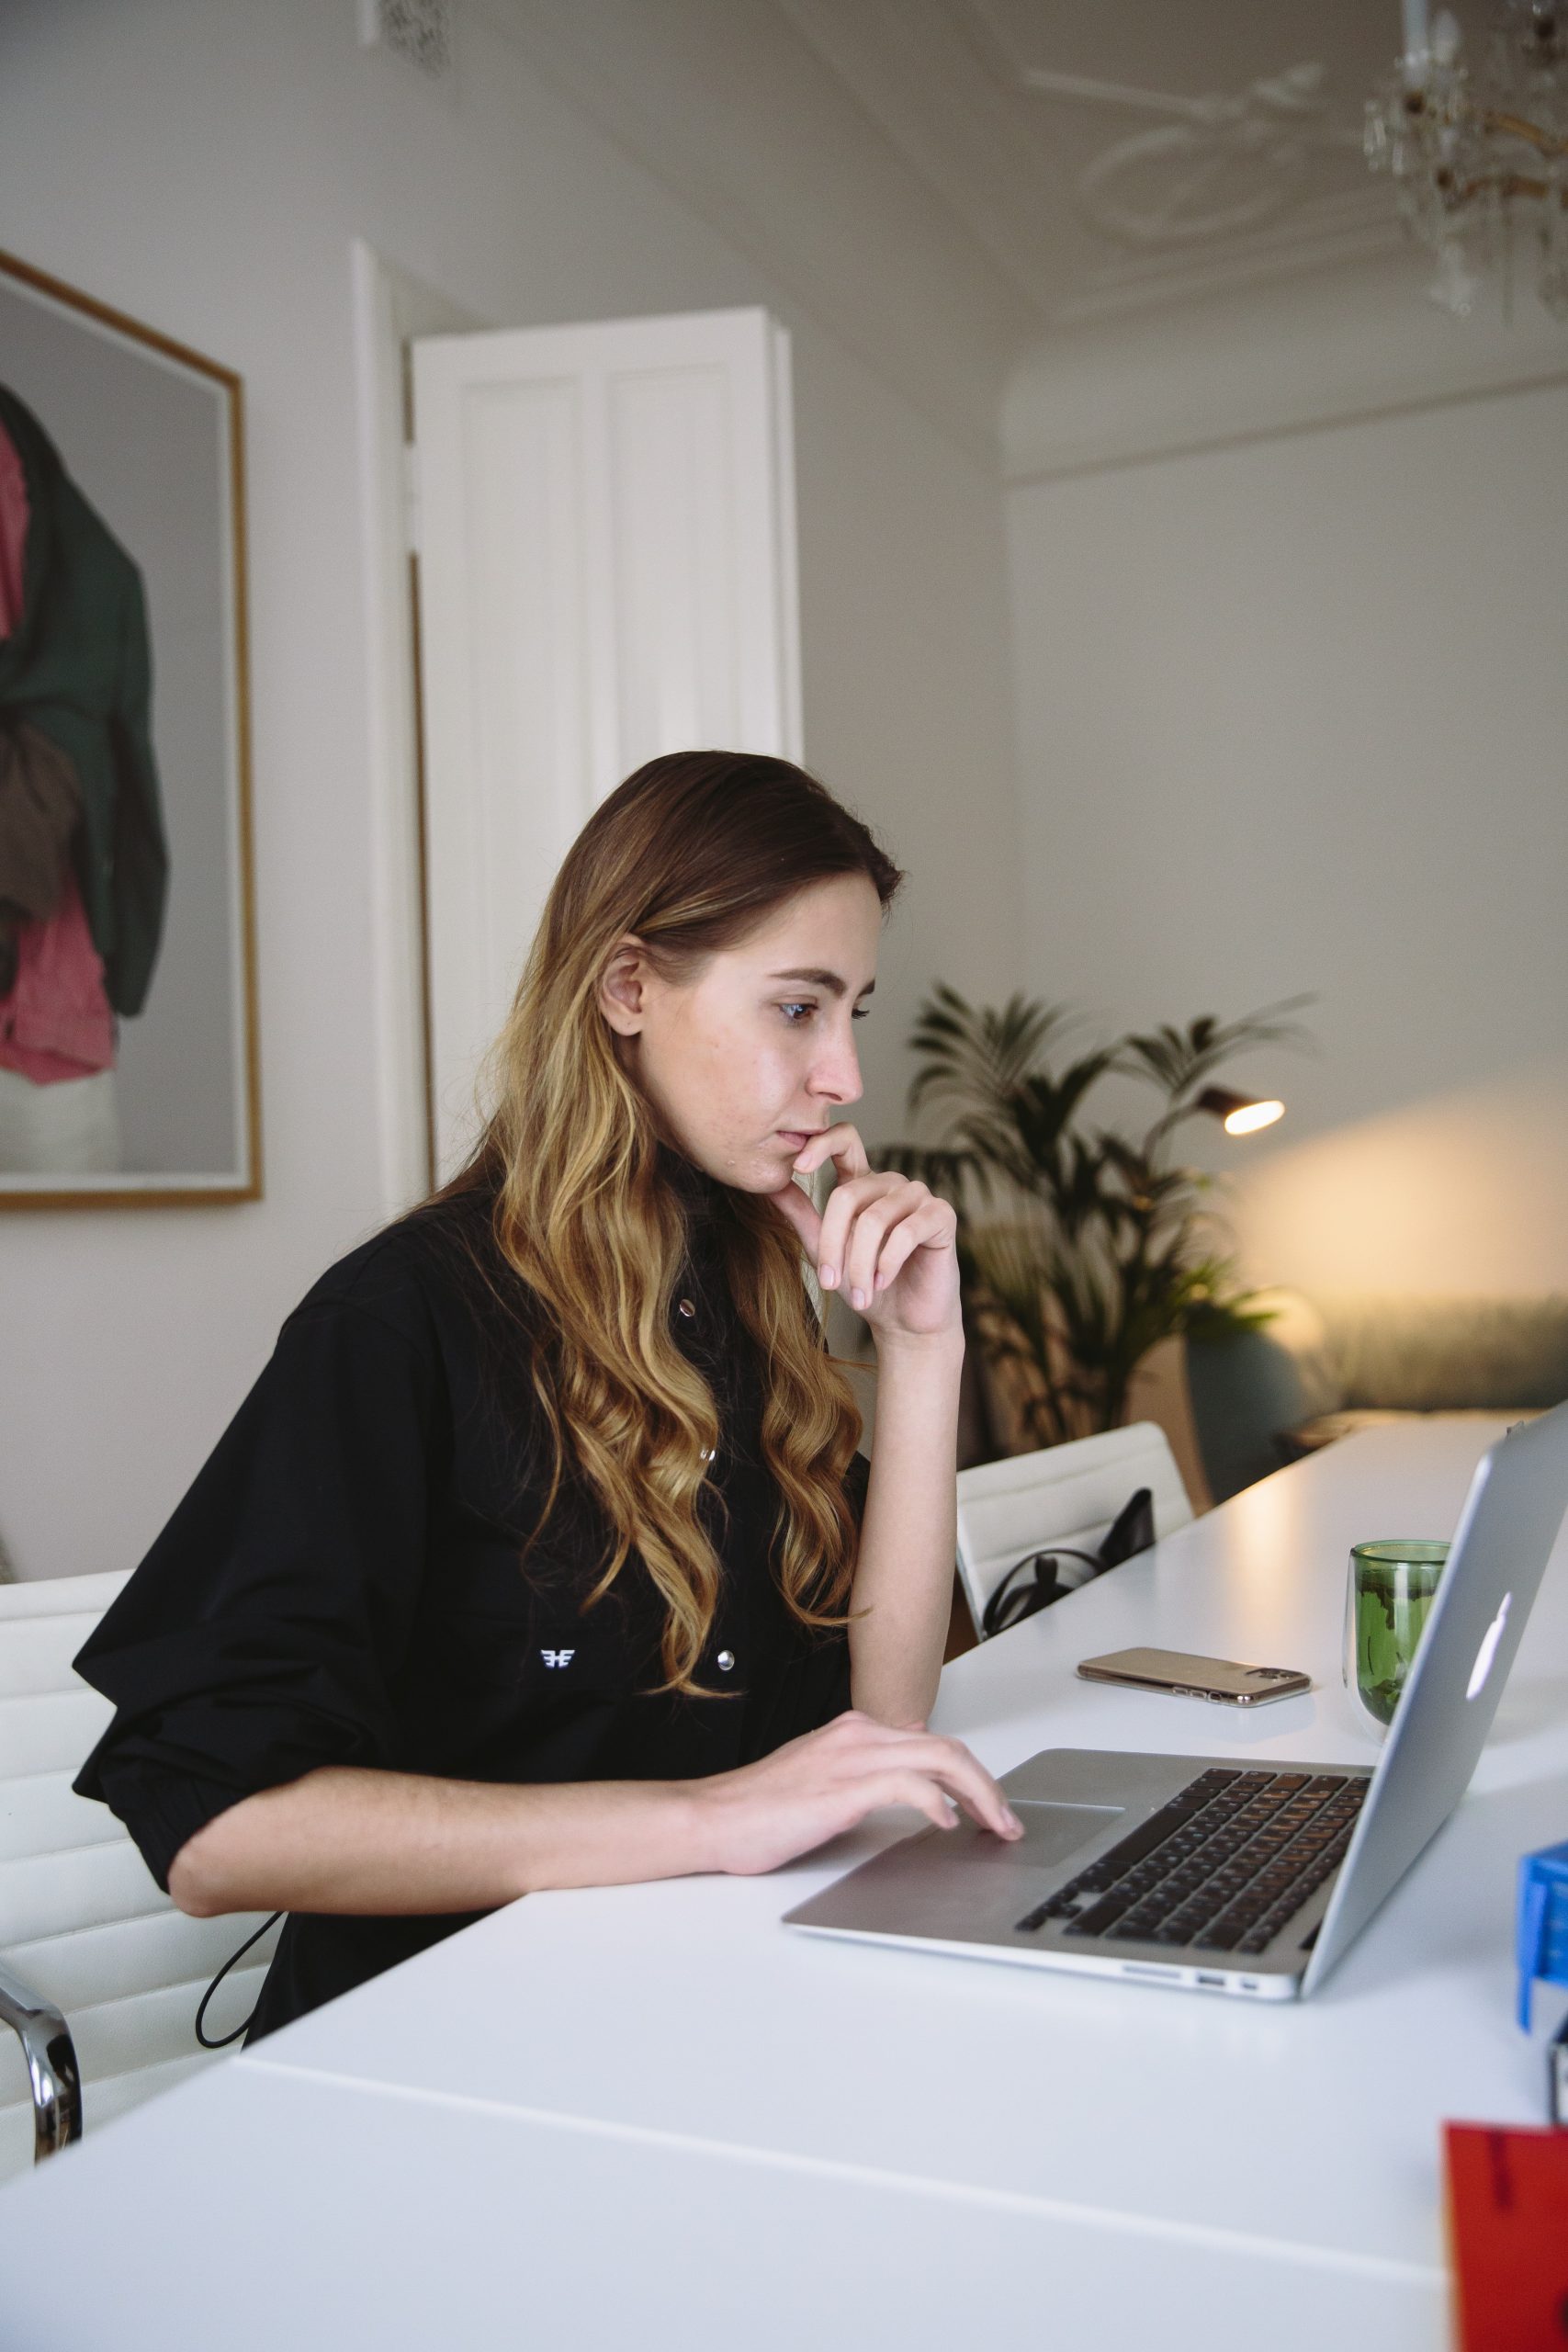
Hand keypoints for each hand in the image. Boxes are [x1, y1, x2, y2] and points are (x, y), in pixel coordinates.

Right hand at [693, 1710, 1023, 1877]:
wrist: (712, 1817)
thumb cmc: (758, 1809)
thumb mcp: (823, 1780)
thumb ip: (865, 1774)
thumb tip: (909, 1782)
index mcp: (855, 1731)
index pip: (932, 1742)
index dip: (971, 1774)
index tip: (989, 1806)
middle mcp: (859, 1734)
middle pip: (947, 1747)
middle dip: (987, 1785)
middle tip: (1007, 1821)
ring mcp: (852, 1757)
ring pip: (940, 1759)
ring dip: (979, 1794)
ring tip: (996, 1825)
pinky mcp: (843, 1788)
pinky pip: (909, 1785)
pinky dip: (937, 1802)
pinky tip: (947, 1824)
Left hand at [769, 1122, 960, 1343]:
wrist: (905, 1322)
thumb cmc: (866, 1286)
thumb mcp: (825, 1251)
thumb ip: (802, 1216)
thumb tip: (769, 1186)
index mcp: (862, 1184)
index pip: (844, 1141)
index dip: (820, 1144)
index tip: (798, 1167)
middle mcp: (890, 1183)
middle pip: (848, 1195)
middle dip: (834, 1245)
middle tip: (829, 1283)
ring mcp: (919, 1196)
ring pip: (875, 1219)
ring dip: (861, 1265)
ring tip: (860, 1294)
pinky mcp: (942, 1215)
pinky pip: (907, 1232)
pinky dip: (888, 1262)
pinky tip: (883, 1283)